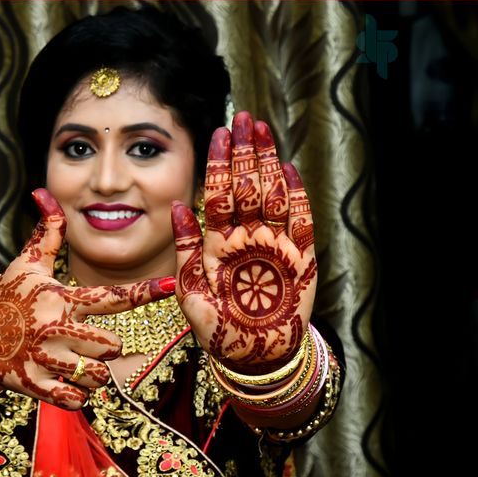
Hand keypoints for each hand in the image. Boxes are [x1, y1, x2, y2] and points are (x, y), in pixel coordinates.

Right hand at [0, 188, 174, 408]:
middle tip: (88, 342)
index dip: (145, 290)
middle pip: (111, 345)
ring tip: (76, 363)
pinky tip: (66, 384)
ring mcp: (45, 358)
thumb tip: (43, 194)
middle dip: (107, 348)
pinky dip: (76, 396)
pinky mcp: (32, 383)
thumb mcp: (26, 263)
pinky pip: (74, 399)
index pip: (113, 295)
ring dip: (93, 374)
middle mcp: (57, 328)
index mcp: (62, 299)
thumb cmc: (5, 296)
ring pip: (97, 376)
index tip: (172, 283)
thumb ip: (47, 234)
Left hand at [171, 111, 316, 373]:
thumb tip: (177, 204)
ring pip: (271, 195)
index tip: (218, 133)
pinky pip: (299, 222)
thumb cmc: (217, 330)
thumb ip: (186, 248)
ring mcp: (274, 246)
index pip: (219, 194)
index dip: (219, 164)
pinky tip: (287, 170)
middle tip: (243, 118)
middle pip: (246, 186)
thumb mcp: (190, 290)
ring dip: (267, 163)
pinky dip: (294, 196)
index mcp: (218, 243)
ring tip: (263, 131)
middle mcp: (246, 238)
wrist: (253, 357)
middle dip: (244, 152)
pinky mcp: (300, 259)